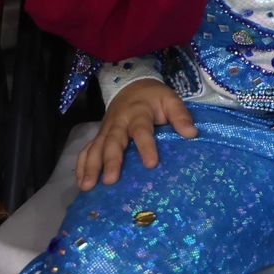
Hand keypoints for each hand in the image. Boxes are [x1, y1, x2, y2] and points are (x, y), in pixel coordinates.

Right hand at [76, 78, 196, 189]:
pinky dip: (81, 165)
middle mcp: (119, 123)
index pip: (142, 130)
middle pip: (113, 141)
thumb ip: (180, 115)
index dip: (146, 146)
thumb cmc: (153, 98)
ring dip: (91, 166)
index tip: (151, 164)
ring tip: (88, 187)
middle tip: (110, 180)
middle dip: (111, 161)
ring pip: (96, 147)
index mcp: (138, 113)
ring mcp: (105, 130)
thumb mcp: (170, 100)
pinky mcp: (98, 136)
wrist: (131, 86)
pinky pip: (86, 150)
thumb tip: (192, 133)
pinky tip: (81, 184)